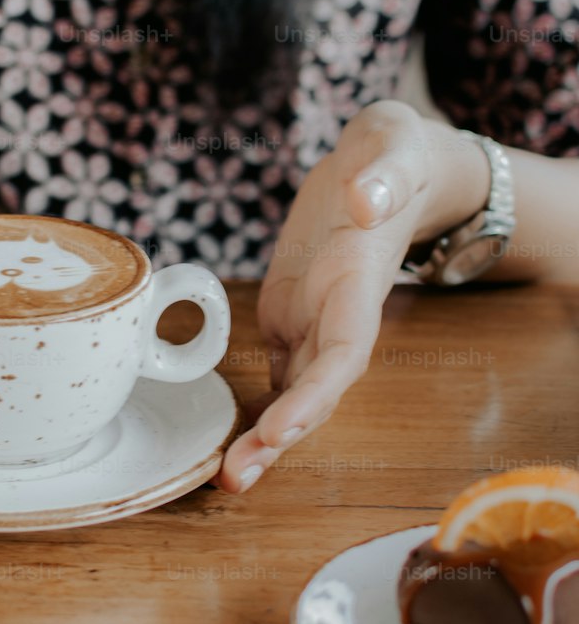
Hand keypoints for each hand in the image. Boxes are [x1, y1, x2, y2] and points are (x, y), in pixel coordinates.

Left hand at [217, 101, 489, 492]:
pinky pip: (275, 371)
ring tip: (227, 477)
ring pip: (291, 392)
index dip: (314, 395)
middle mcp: (340, 315)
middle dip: (280, 438)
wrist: (385, 167)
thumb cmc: (395, 155)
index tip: (281, 429)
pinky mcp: (291, 314)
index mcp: (360, 283)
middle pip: (314, 391)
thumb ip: (384, 173)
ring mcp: (315, 320)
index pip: (343, 354)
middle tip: (236, 477)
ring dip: (263, 437)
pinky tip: (227, 442)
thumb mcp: (396, 146)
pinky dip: (253, 406)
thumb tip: (364, 200)